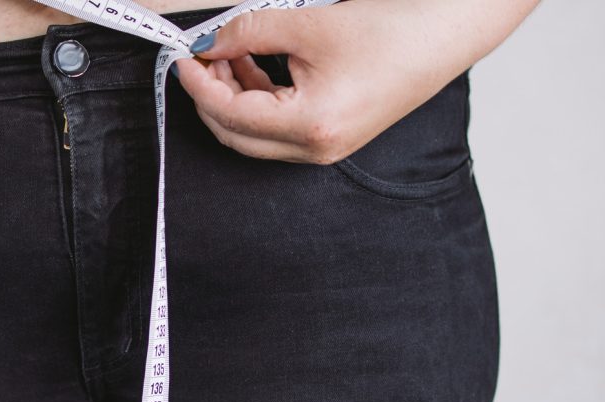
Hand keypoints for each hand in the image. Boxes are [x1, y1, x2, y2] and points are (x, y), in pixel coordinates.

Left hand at [173, 0, 475, 163]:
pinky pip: (276, 129)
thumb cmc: (392, 29)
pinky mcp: (331, 138)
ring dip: (232, 97)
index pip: (230, 114)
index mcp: (310, 126)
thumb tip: (210, 42)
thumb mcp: (308, 24)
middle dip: (210, 95)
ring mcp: (324, 149)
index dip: (199, 85)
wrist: (447, 32)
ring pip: (254, 135)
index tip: (183, 57)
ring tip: (227, 53)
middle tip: (200, 55)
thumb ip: (249, 32)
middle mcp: (315, 149)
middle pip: (236, 135)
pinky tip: (251, 67)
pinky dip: (257, 100)